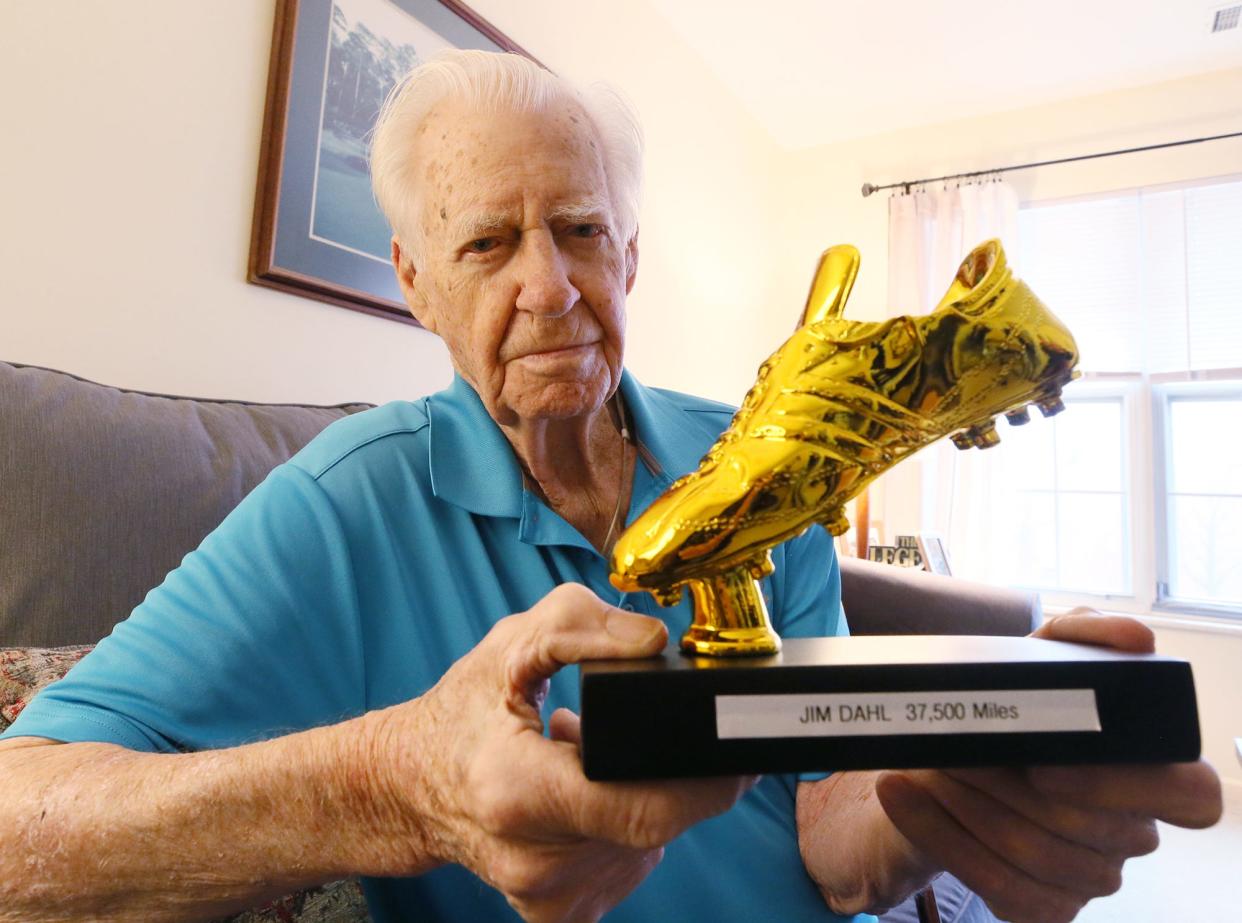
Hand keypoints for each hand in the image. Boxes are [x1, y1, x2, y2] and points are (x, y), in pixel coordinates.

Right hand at [364, 583, 753, 922]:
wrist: (405, 787)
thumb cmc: (458, 715)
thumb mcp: (509, 645)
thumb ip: (581, 625)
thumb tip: (654, 641)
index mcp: (518, 793)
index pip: (643, 806)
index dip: (705, 781)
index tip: (738, 749)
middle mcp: (535, 860)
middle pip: (654, 824)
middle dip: (673, 775)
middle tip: (659, 733)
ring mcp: (548, 896)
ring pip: (647, 846)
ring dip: (644, 798)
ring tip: (594, 760)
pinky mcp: (560, 913)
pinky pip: (627, 866)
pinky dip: (623, 828)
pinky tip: (588, 797)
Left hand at [874, 610, 1222, 922]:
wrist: (952, 753)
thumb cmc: (1015, 704)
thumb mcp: (1042, 658)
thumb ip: (1086, 635)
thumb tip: (1135, 638)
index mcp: (1152, 772)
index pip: (1192, 796)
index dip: (1124, 786)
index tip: (1047, 764)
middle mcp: (1131, 831)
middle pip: (1081, 824)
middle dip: (1003, 782)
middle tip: (950, 749)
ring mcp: (1091, 875)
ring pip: (1034, 853)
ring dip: (965, 803)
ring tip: (924, 763)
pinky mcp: (1044, 905)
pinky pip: (999, 887)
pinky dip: (937, 833)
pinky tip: (900, 792)